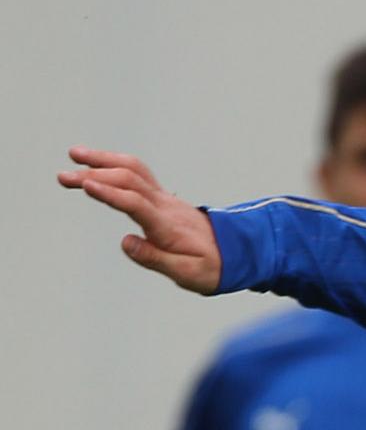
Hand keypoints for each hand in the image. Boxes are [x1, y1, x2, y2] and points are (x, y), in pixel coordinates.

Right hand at [59, 148, 221, 293]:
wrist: (237, 254)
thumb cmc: (213, 268)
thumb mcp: (188, 274)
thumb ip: (155, 259)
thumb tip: (126, 242)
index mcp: (168, 226)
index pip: (136, 203)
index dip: (111, 194)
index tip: (85, 185)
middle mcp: (165, 206)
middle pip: (129, 180)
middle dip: (95, 174)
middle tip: (63, 176)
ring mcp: (164, 199)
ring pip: (133, 170)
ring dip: (103, 160)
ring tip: (75, 155)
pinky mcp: (162, 198)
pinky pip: (138, 173)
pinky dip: (115, 163)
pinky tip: (96, 163)